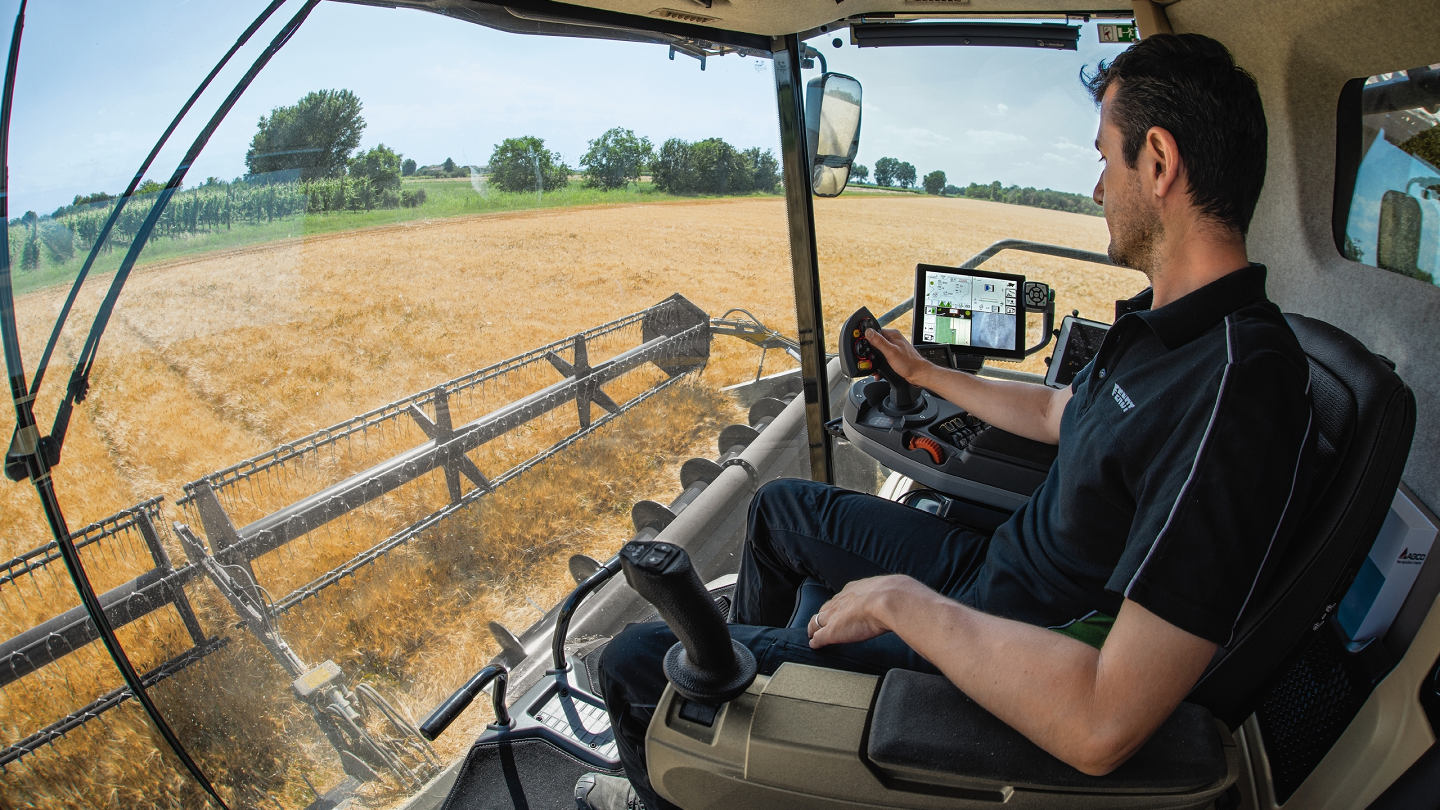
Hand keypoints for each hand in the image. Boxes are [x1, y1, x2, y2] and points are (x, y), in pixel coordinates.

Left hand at [807, 575, 921, 648]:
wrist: (890, 600)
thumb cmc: (897, 596)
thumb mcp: (894, 590)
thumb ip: (896, 594)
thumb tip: (912, 597)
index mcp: (856, 590)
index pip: (842, 598)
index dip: (838, 606)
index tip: (837, 610)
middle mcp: (842, 600)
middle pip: (826, 608)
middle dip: (823, 615)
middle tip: (819, 622)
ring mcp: (836, 615)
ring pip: (818, 620)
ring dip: (815, 627)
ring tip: (813, 633)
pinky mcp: (832, 631)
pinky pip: (819, 636)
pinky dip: (816, 640)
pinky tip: (815, 645)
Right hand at [865, 327, 930, 386]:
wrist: (918, 374)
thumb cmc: (908, 363)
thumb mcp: (891, 351)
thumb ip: (879, 341)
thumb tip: (868, 332)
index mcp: (893, 335)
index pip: (875, 332)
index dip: (867, 339)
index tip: (863, 346)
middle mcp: (893, 340)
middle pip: (875, 343)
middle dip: (871, 353)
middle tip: (869, 360)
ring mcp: (894, 348)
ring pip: (878, 352)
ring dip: (875, 360)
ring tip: (874, 368)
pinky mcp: (894, 356)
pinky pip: (882, 358)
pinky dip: (879, 365)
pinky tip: (879, 371)